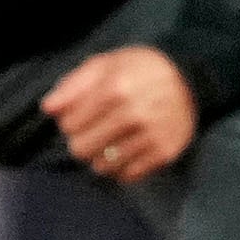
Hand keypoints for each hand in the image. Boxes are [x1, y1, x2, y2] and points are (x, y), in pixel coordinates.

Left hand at [40, 46, 196, 183]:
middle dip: (82, 141)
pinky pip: (127, 176)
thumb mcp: (106, 64)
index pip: (69, 124)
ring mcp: (149, 136)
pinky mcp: (163, 153)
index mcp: (114, 88)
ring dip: (100, 157)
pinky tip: (127, 151)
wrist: (190, 81)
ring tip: (111, 141)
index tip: (80, 116)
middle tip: (93, 132)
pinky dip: (122, 167)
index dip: (70, 121)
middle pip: (81, 150)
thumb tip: (48, 108)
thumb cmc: (141, 70)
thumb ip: (74, 85)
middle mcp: (132, 114)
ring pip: (102, 167)